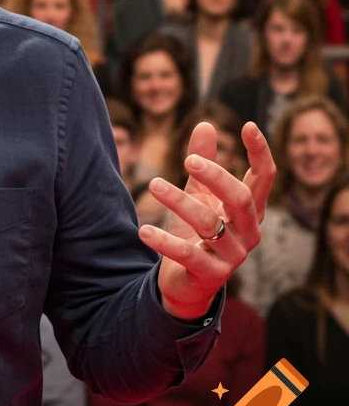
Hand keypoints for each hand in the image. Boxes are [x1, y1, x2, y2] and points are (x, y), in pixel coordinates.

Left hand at [138, 121, 275, 319]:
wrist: (186, 281)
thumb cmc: (197, 231)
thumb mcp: (200, 193)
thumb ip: (203, 161)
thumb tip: (206, 123)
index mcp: (249, 210)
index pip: (263, 177)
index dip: (260, 151)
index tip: (248, 125)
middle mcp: (248, 232)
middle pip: (240, 198)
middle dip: (215, 176)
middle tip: (187, 159)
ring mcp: (233, 255)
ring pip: (209, 223)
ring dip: (178, 201)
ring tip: (152, 184)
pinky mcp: (211, 275)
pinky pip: (188, 254)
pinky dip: (164, 241)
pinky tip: (143, 230)